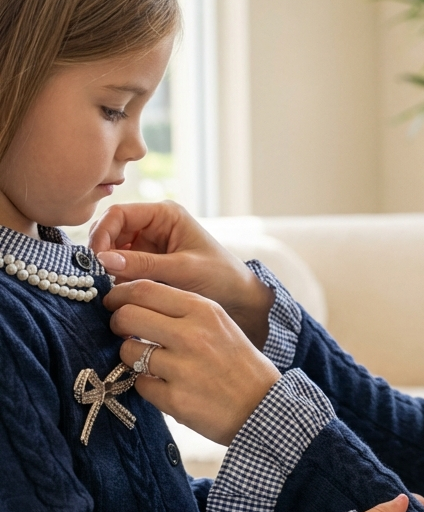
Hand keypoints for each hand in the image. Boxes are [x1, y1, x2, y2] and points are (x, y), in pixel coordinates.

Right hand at [90, 202, 273, 346]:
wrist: (239, 298)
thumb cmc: (220, 277)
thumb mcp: (182, 270)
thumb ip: (143, 265)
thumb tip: (102, 260)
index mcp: (165, 214)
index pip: (119, 214)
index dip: (102, 233)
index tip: (95, 259)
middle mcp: (154, 225)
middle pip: (111, 230)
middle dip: (102, 251)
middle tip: (98, 276)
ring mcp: (149, 244)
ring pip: (113, 250)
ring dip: (108, 267)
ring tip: (109, 287)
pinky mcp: (148, 264)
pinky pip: (122, 266)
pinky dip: (116, 278)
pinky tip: (118, 292)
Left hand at [103, 279, 279, 444]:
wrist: (262, 407)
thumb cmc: (237, 363)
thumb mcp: (218, 323)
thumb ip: (181, 310)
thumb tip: (134, 303)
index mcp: (203, 310)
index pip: (144, 289)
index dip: (119, 295)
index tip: (113, 303)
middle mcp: (191, 334)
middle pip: (127, 316)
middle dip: (117, 324)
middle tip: (123, 333)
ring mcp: (182, 367)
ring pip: (128, 352)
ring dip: (130, 358)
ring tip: (149, 363)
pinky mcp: (175, 399)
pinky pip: (140, 385)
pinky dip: (147, 386)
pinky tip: (165, 386)